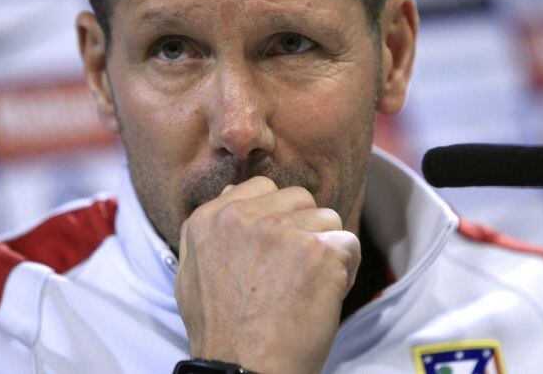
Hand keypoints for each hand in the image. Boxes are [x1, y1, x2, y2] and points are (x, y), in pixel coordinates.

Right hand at [175, 176, 360, 373]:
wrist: (244, 370)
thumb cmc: (222, 331)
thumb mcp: (193, 272)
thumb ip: (214, 229)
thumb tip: (233, 193)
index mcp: (211, 218)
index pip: (261, 187)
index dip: (277, 217)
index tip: (275, 251)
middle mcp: (243, 217)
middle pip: (299, 198)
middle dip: (304, 229)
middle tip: (293, 271)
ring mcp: (282, 231)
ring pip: (327, 218)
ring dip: (326, 249)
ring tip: (309, 285)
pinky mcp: (318, 251)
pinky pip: (349, 243)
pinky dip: (347, 270)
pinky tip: (326, 295)